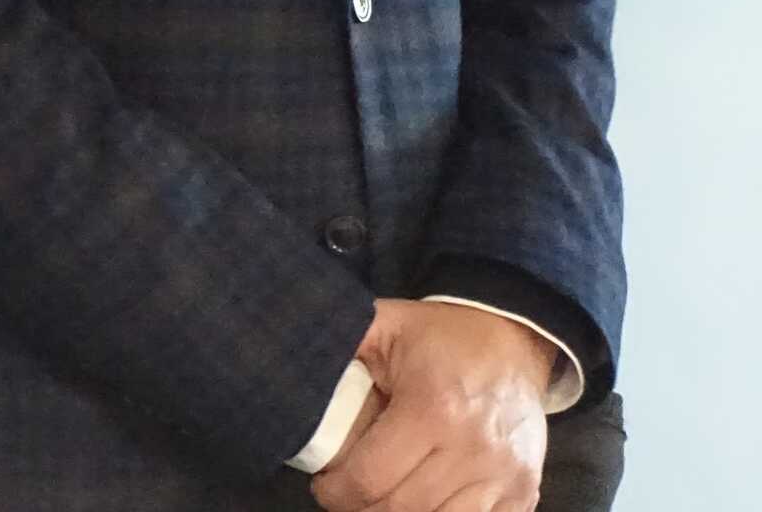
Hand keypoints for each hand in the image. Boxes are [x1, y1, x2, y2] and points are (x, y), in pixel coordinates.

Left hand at [310, 299, 551, 511]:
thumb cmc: (441, 336)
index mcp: (431, 409)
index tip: (324, 485)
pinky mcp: (525, 492)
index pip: (370, 479)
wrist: (513, 342)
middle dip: (363, 508)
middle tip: (348, 496)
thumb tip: (294, 366)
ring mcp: (504, 477)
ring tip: (381, 501)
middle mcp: (472, 450)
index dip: (336, 491)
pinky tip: (422, 505)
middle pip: (401, 510)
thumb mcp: (386, 324)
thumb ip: (342, 345)